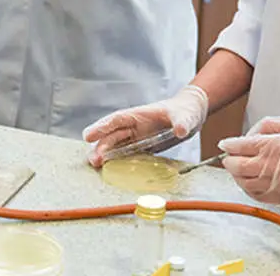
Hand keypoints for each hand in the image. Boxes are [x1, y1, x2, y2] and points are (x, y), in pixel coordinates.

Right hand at [82, 85, 208, 167]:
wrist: (191, 115)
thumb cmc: (186, 111)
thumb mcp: (185, 116)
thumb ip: (181, 123)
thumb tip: (180, 130)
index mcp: (139, 115)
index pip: (116, 120)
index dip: (102, 127)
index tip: (88, 135)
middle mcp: (135, 125)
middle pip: (113, 135)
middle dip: (101, 146)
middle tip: (92, 160)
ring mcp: (138, 136)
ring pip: (116, 145)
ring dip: (106, 154)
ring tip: (96, 165)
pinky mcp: (143, 146)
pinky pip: (127, 153)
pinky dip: (117, 160)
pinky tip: (110, 169)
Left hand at [218, 116, 279, 205]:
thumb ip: (270, 125)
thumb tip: (250, 134)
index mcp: (276, 146)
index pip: (241, 147)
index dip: (229, 145)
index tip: (225, 144)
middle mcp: (275, 167)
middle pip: (238, 167)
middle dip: (229, 161)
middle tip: (228, 157)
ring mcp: (279, 186)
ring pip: (246, 184)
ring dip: (237, 176)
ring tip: (238, 170)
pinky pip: (259, 197)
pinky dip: (249, 190)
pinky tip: (250, 183)